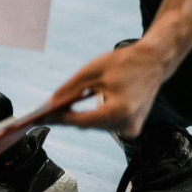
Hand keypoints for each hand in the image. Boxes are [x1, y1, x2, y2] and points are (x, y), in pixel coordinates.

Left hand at [46, 41, 172, 137]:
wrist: (154, 62)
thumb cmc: (124, 63)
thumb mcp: (92, 71)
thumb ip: (69, 89)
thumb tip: (49, 104)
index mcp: (119, 110)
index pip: (81, 120)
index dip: (58, 119)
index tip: (37, 118)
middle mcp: (127, 124)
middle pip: (85, 125)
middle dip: (63, 118)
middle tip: (38, 116)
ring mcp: (131, 129)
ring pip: (92, 126)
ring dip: (75, 118)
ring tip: (51, 113)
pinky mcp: (131, 128)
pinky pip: (102, 124)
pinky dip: (89, 117)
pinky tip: (71, 111)